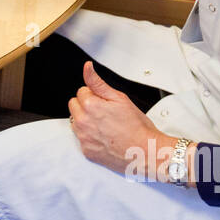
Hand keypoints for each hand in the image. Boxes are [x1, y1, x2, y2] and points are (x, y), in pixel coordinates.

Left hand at [68, 62, 171, 177]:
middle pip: (74, 105)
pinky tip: (104, 137)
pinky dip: (90, 137)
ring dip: (85, 120)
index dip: (95, 95)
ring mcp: (83, 138)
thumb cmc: (137, 127)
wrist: (145, 151)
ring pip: (76, 122)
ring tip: (105, 125)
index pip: (81, 91)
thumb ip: (98, 82)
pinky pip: (81, 139)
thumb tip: (87, 68)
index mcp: (90, 106)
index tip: (104, 102)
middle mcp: (82, 122)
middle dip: (86, 105)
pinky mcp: (86, 151)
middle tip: (104, 112)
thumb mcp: (119, 98)